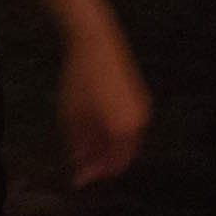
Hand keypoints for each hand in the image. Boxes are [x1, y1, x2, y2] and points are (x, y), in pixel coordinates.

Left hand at [57, 24, 151, 185]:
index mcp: (124, 131)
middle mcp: (140, 124)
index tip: (77, 174)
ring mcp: (142, 109)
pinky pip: (128, 124)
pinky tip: (93, 123)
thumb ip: (79, 147)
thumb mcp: (72, 116)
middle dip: (100, 159)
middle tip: (78, 157)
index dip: (95, 172)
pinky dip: (112, 130)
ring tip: (81, 139)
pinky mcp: (140, 97)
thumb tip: (79, 172)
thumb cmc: (80, 78)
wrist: (95, 40)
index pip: (115, 166)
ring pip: (126, 140)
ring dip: (106, 145)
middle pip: (123, 155)